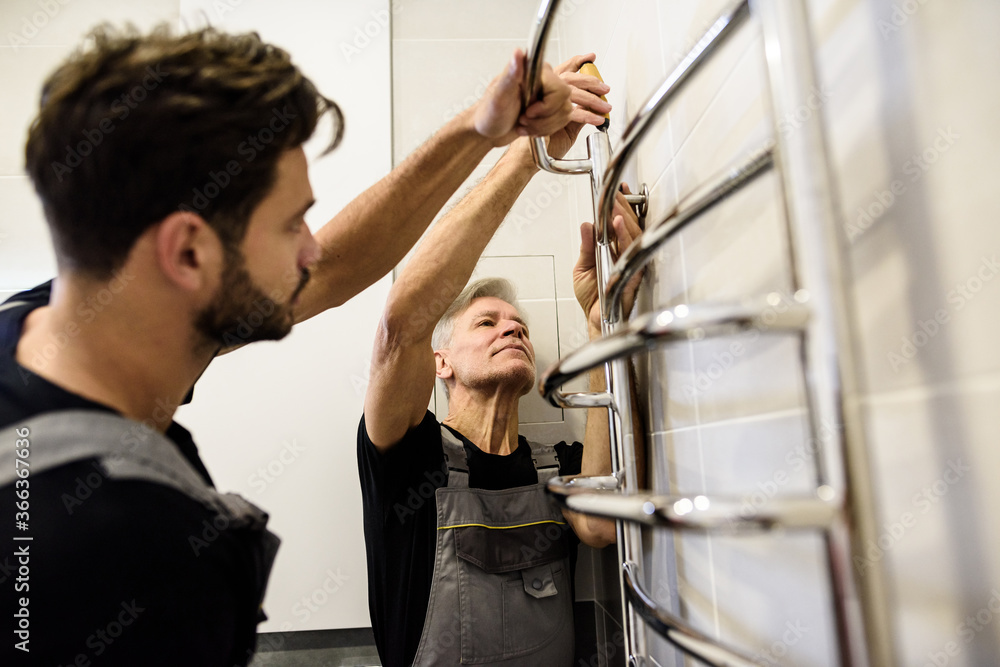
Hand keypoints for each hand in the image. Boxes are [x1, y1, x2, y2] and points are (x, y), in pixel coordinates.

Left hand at [472, 49, 572, 146]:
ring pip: (564, 113)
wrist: (487, 130)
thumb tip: (517, 54)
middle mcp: (543, 80)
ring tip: (524, 124)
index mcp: (532, 71)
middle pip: (564, 101)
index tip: (529, 111)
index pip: (559, 89)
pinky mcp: (549, 107)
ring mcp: (547, 94)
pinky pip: (561, 120)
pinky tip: (529, 127)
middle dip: (544, 119)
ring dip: (543, 126)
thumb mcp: (497, 97)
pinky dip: (545, 129)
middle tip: (524, 118)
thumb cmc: (488, 113)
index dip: (546, 106)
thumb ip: (510, 76)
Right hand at [546, 53, 612, 158]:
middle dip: (590, 81)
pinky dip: (587, 116)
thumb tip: (591, 109)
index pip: (563, 70)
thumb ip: (574, 113)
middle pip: (570, 78)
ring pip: (571, 92)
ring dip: (592, 100)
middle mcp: (542, 90)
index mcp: (544, 89)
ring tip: (605, 108)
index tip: (591, 58)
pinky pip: (571, 112)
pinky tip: (597, 120)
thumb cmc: (540, 143)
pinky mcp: (546, 113)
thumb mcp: (563, 126)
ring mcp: (542, 99)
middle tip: (605, 89)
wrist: (524, 156)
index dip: (577, 62)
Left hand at [573, 184, 644, 331]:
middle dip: (622, 207)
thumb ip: (586, 246)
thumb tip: (587, 225)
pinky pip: (630, 252)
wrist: (596, 319)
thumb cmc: (593, 298)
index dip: (621, 207)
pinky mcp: (632, 275)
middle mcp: (627, 256)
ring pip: (633, 235)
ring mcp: (631, 264)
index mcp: (616, 252)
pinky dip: (624, 236)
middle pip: (630, 226)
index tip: (618, 192)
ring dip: (624, 217)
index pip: (622, 224)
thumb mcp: (583, 267)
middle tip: (615, 193)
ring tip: (615, 203)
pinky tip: (617, 224)